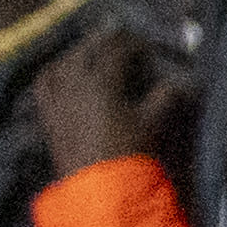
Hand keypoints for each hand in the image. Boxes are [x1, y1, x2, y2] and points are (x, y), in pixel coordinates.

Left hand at [30, 24, 193, 175]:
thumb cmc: (127, 151)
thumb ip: (166, 96)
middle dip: (104, 40)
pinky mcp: (48, 113)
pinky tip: (61, 71)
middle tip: (120, 39)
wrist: (97, 187)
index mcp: (102, 80)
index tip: (146, 46)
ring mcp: (57, 97)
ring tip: (91, 51)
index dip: (133, 43)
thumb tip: (182, 81)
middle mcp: (75, 82)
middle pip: (86, 49)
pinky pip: (44, 83)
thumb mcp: (153, 122)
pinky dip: (53, 70)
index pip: (117, 49)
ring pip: (63, 62)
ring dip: (78, 51)